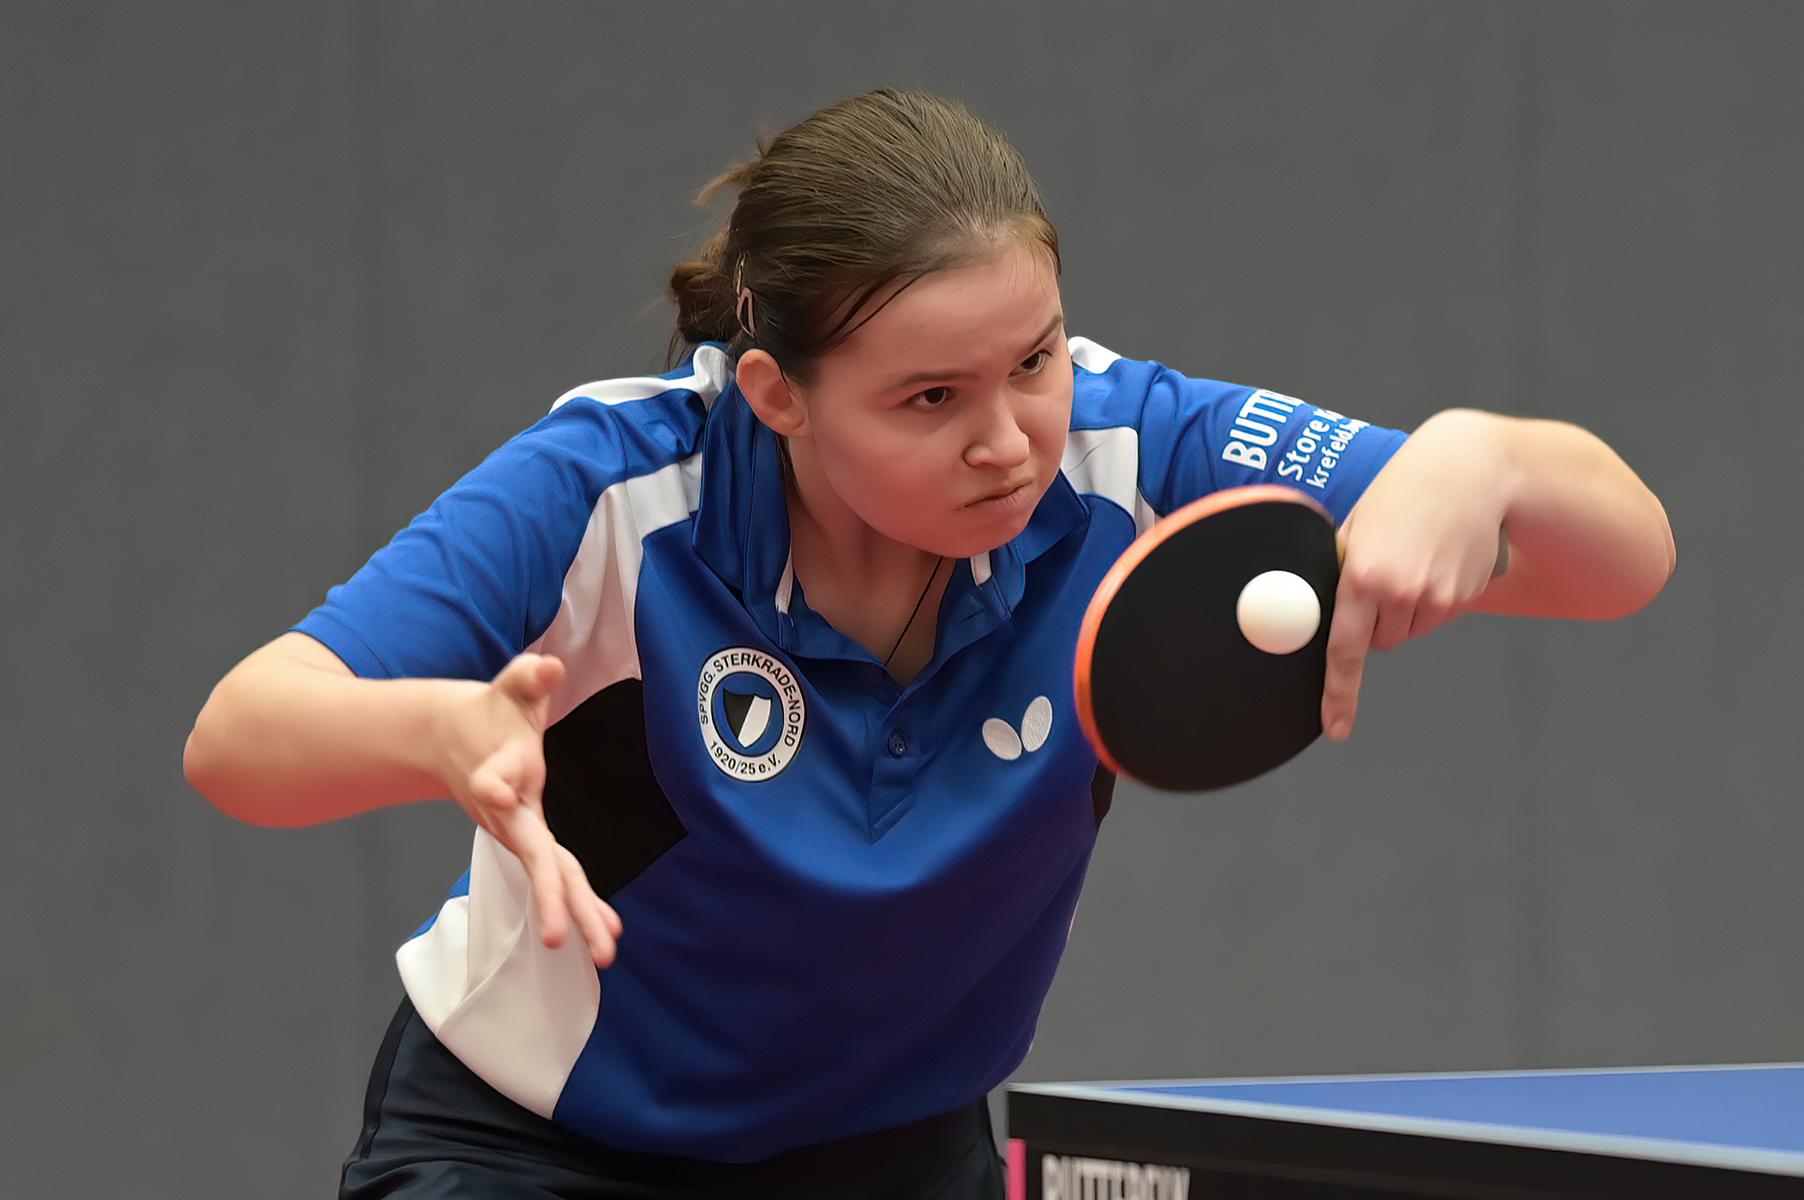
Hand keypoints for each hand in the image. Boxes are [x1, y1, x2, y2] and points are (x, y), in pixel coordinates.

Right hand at [431, 653, 622, 965]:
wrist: (447, 739)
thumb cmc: (488, 713)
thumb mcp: (508, 687)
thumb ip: (528, 677)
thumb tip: (549, 666)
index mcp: (497, 771)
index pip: (495, 782)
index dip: (496, 784)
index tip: (496, 790)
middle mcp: (507, 813)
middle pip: (531, 856)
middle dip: (547, 894)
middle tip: (556, 936)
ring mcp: (517, 831)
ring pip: (549, 875)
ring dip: (574, 912)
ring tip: (604, 950)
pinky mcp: (529, 839)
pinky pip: (559, 873)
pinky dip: (582, 902)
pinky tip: (607, 931)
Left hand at [1321, 411, 1513, 740]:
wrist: (1471, 468)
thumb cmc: (1402, 491)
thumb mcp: (1357, 525)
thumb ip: (1341, 570)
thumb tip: (1315, 609)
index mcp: (1362, 575)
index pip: (1344, 649)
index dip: (1338, 693)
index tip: (1335, 728)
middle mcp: (1401, 591)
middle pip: (1380, 641)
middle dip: (1375, 620)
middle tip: (1383, 571)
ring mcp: (1438, 596)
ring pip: (1409, 629)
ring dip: (1405, 607)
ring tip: (1413, 554)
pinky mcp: (1466, 595)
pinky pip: (1437, 614)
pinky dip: (1433, 596)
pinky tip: (1437, 555)